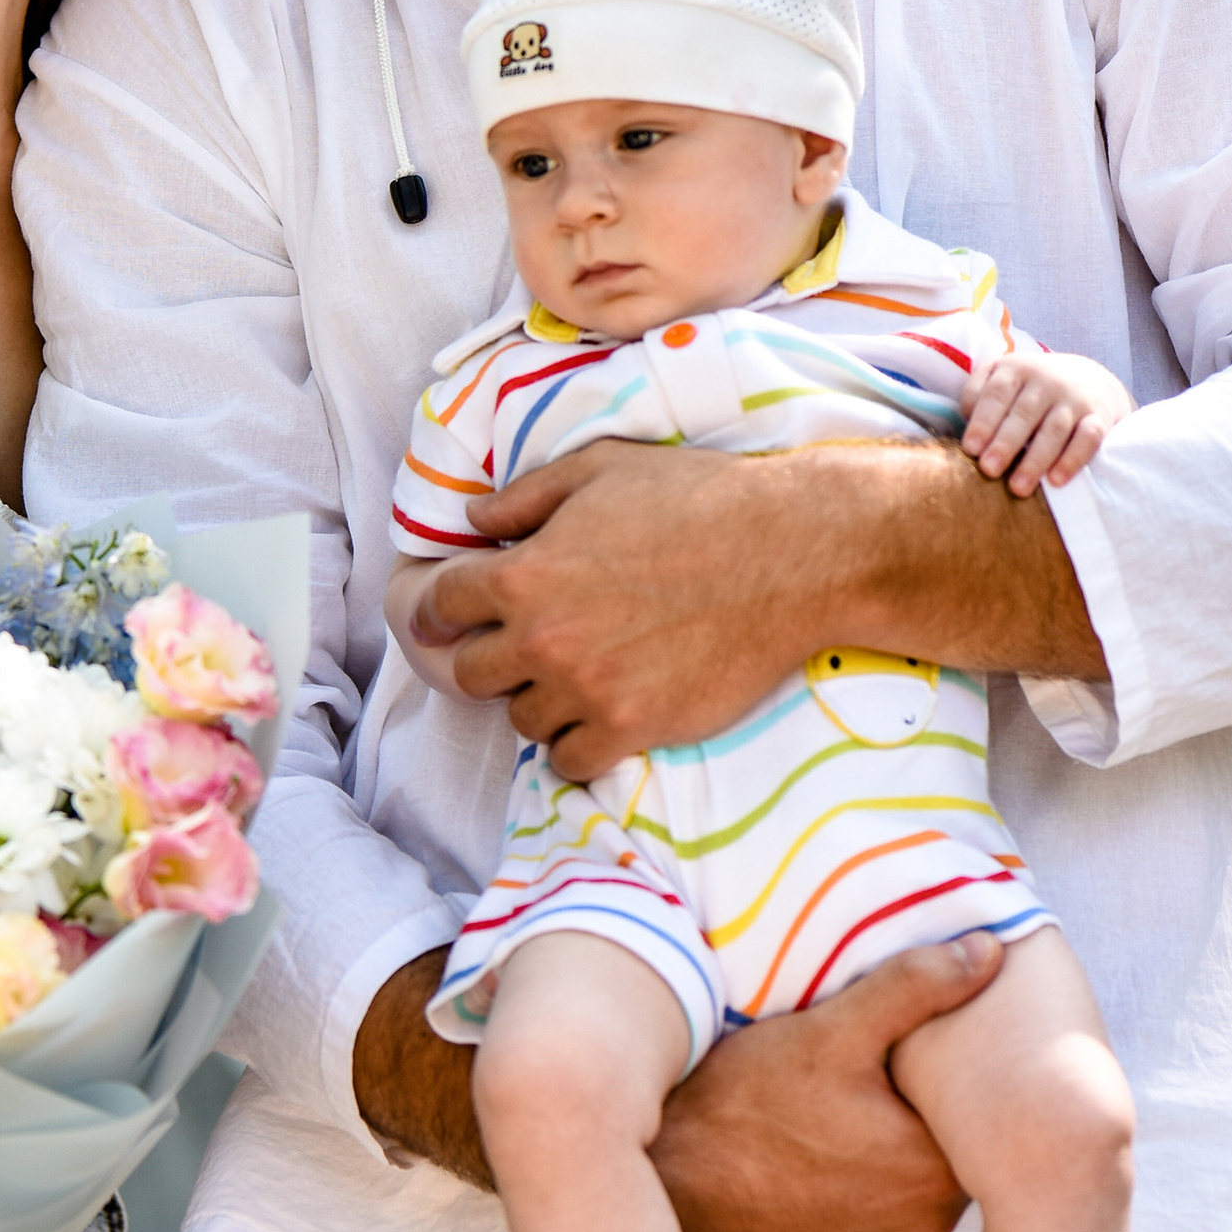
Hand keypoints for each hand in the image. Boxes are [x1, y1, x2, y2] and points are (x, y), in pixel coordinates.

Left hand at [404, 442, 832, 776]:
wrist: (790, 555)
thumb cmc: (698, 499)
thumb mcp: (600, 470)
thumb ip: (523, 497)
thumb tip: (471, 518)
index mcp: (525, 573)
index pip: (440, 605)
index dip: (443, 607)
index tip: (451, 615)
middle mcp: (544, 638)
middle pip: (470, 673)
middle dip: (491, 655)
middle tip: (526, 644)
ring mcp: (587, 689)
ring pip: (521, 719)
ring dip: (538, 699)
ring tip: (575, 675)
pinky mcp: (633, 726)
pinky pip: (569, 760)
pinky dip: (576, 744)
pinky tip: (599, 716)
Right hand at [646, 936, 991, 1231]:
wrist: (669, 1186)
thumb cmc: (743, 1109)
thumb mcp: (830, 1031)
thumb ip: (915, 987)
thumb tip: (990, 950)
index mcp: (937, 1168)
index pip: (982, 1105)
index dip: (956, 1062)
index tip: (919, 1037)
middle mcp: (927, 1221)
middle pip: (951, 1138)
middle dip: (927, 1098)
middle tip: (881, 1059)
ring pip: (920, 1169)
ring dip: (899, 1135)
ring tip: (853, 1095)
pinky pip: (888, 1200)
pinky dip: (871, 1169)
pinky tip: (831, 1137)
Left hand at [960, 350, 1133, 495]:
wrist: (1090, 379)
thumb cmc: (1030, 387)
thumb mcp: (1002, 376)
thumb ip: (978, 394)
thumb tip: (967, 423)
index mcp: (1017, 369)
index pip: (997, 394)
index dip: (983, 421)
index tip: (970, 449)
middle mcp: (1047, 380)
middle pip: (1024, 414)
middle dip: (1006, 443)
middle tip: (989, 470)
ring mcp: (1075, 399)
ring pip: (1055, 429)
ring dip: (1036, 460)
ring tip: (1018, 488)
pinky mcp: (1099, 417)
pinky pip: (1089, 438)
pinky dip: (1074, 459)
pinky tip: (1057, 481)